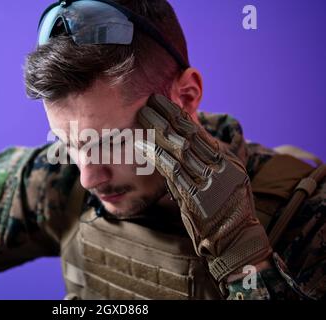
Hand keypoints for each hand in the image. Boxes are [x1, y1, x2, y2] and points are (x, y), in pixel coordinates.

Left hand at [136, 94, 271, 282]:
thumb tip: (189, 143)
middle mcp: (222, 167)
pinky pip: (173, 171)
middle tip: (148, 101)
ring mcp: (211, 181)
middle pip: (189, 135)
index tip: (163, 102)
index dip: (179, 115)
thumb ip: (210, 162)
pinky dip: (157, 156)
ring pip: (180, 148)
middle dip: (166, 116)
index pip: (200, 132)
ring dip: (158, 130)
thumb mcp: (227, 182)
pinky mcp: (197, 197)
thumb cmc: (227, 212)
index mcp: (228, 161)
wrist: (238, 241)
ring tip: (142, 115)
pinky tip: (143, 145)